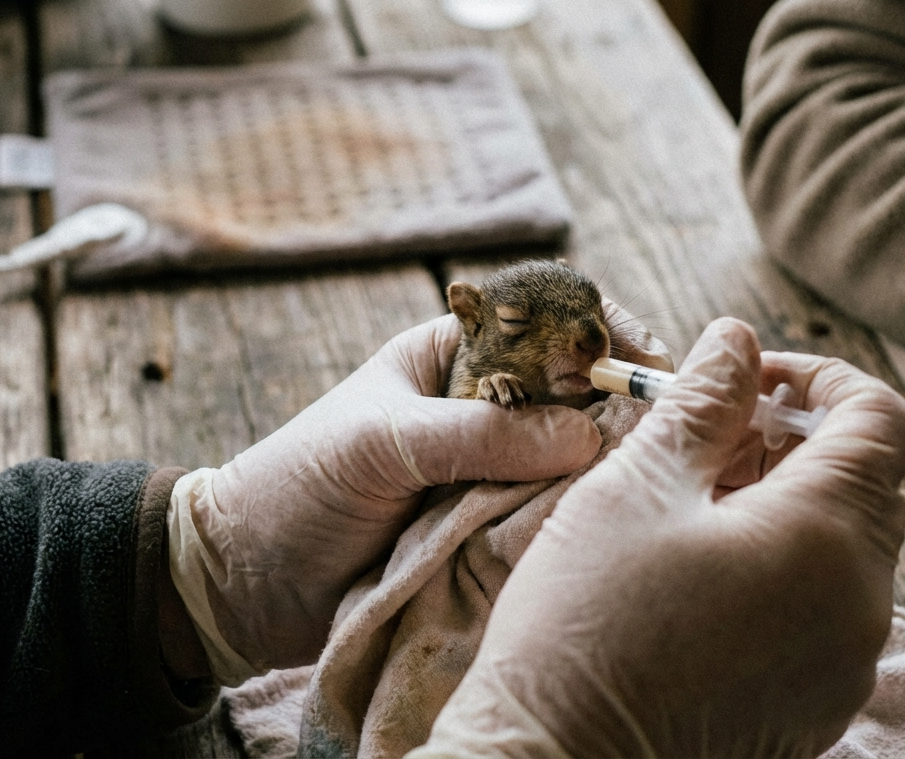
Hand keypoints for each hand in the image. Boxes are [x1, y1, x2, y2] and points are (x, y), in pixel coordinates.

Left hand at [174, 302, 670, 673]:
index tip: (647, 369)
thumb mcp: (384, 443)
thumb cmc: (300, 486)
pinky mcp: (493, 535)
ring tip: (638, 491)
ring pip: (573, 465)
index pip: (550, 322)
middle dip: (618, 412)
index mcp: (458, 357)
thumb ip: (481, 433)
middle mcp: (488, 411)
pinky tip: (601, 534)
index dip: (605, 335)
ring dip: (600, 475)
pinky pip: (550, 523)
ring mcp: (494, 475)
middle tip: (659, 442)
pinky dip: (574, 526)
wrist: (245, 583)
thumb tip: (587, 435)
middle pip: (577, 397)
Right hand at [418, 318, 904, 757]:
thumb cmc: (585, 626)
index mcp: (829, 538)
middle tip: (707, 442)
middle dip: (797, 443)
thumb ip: (702, 403)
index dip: (822, 380)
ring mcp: (844, 666)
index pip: (883, 422)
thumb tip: (735, 341)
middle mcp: (862, 606)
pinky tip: (701, 574)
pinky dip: (784, 570)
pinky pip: (825, 612)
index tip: (749, 381)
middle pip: (870, 485)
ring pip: (846, 550)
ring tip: (691, 507)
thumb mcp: (636, 488)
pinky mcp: (815, 707)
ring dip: (788, 506)